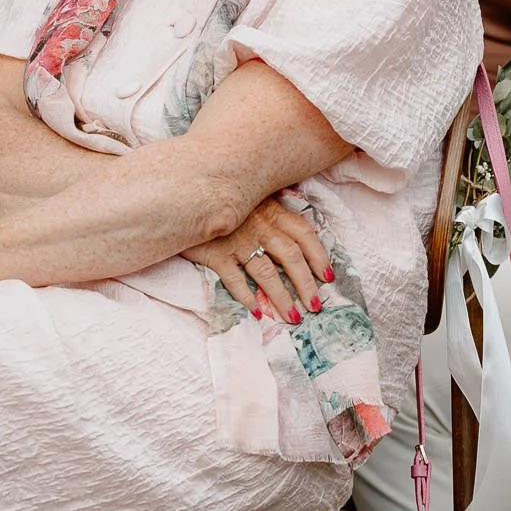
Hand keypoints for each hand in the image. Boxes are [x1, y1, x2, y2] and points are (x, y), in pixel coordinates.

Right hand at [186, 196, 330, 324]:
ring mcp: (238, 239)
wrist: (183, 193)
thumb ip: (269, 209)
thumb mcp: (250, 195)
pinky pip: (235, 279)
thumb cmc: (219, 195)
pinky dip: (247, 298)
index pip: (303, 234)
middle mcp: (259, 225)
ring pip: (266, 273)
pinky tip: (257, 313)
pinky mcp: (216, 252)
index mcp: (271, 209)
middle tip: (315, 306)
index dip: (318, 256)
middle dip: (306, 284)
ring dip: (281, 298)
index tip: (327, 276)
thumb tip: (290, 228)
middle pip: (291, 257)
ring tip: (291, 317)